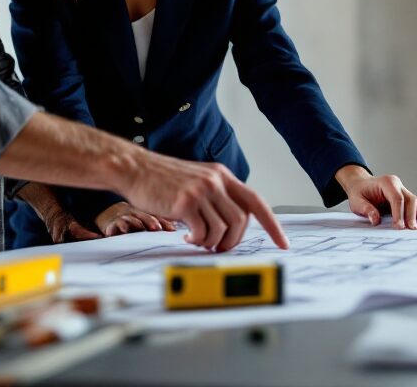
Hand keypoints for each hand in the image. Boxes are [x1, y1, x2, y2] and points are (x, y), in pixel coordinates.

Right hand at [0, 114, 287, 252]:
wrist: (134, 168)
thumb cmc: (162, 180)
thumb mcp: (197, 180)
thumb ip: (217, 197)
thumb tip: (232, 227)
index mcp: (223, 176)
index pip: (257, 201)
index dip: (273, 225)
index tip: (283, 243)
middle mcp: (216, 180)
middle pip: (242, 221)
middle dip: (233, 241)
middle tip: (218, 247)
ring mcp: (201, 189)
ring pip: (224, 228)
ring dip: (214, 242)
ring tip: (199, 241)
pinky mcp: (185, 201)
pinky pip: (203, 231)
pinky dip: (197, 240)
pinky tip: (186, 236)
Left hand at [335, 165, 416, 228]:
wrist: (361, 185)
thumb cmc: (359, 193)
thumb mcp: (356, 200)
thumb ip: (366, 209)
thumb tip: (375, 220)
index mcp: (387, 182)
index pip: (397, 198)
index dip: (399, 213)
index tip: (399, 227)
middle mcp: (398, 185)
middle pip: (410, 199)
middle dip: (412, 215)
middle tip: (412, 230)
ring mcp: (404, 191)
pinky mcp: (406, 198)